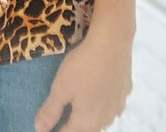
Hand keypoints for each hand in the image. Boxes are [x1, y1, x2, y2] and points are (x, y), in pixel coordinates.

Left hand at [34, 17, 134, 131]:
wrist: (112, 42)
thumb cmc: (82, 65)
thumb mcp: (60, 87)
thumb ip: (50, 111)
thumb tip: (39, 129)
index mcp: (86, 122)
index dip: (56, 130)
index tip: (49, 127)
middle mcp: (104, 120)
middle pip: (86, 129)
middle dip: (74, 126)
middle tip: (64, 116)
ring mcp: (117, 107)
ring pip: (101, 119)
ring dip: (90, 116)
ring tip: (81, 106)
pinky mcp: (126, 92)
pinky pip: (112, 104)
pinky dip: (103, 102)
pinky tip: (99, 90)